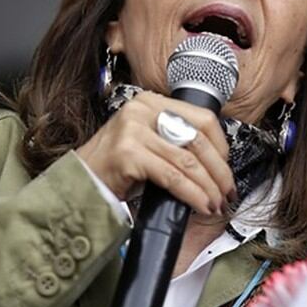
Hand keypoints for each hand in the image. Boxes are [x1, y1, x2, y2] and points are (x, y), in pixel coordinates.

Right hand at [76, 91, 235, 215]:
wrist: (80, 182)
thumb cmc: (116, 166)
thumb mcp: (148, 141)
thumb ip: (176, 140)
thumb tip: (216, 161)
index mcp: (151, 102)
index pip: (203, 118)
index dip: (221, 146)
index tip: (226, 169)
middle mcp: (142, 110)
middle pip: (198, 139)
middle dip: (219, 171)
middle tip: (227, 191)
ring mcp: (133, 130)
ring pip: (187, 161)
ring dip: (208, 187)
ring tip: (215, 202)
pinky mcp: (128, 154)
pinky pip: (172, 177)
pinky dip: (192, 194)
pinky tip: (199, 204)